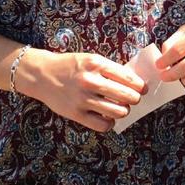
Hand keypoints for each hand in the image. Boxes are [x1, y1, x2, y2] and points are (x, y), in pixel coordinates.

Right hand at [19, 50, 145, 132]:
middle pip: (127, 96)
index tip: (143, 89)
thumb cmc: (70, 66)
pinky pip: (102, 125)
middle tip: (133, 99)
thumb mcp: (91, 60)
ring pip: (118, 111)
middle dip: (135, 99)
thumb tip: (134, 82)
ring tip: (121, 108)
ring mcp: (82, 99)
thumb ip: (110, 69)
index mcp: (97, 64)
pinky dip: (110, 123)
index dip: (140, 86)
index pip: (129, 78)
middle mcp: (90, 81)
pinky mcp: (75, 113)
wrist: (42, 74)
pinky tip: (108, 117)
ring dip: (124, 111)